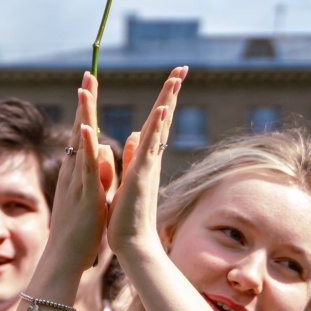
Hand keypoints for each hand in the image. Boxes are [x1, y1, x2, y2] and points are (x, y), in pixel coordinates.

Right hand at [44, 74, 120, 278]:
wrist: (65, 257)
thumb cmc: (80, 229)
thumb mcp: (93, 194)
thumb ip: (99, 171)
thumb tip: (105, 150)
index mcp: (78, 171)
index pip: (83, 132)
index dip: (87, 109)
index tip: (90, 85)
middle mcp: (74, 170)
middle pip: (79, 128)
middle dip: (85, 101)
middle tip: (88, 75)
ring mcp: (77, 180)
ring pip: (81, 141)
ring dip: (83, 115)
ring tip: (86, 90)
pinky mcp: (85, 193)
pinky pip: (86, 166)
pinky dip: (87, 147)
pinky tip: (87, 129)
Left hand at [108, 70, 185, 258]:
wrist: (132, 242)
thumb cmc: (129, 214)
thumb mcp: (128, 177)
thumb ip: (132, 155)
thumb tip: (133, 134)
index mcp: (145, 157)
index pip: (155, 122)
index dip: (163, 99)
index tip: (171, 77)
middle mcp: (150, 158)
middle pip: (162, 118)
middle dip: (171, 92)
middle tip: (181, 67)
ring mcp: (147, 166)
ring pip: (158, 128)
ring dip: (166, 102)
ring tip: (175, 78)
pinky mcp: (140, 176)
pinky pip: (148, 148)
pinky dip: (155, 129)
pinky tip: (161, 111)